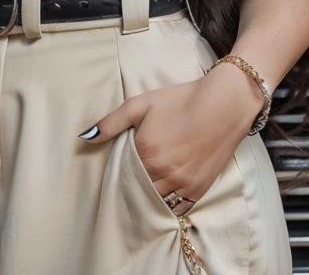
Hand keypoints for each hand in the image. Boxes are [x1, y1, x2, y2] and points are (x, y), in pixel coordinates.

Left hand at [77, 64, 263, 210]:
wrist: (223, 104)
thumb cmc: (180, 100)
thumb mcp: (141, 103)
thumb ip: (112, 122)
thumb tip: (85, 137)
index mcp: (145, 151)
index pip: (122, 174)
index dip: (119, 174)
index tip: (116, 176)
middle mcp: (163, 172)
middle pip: (138, 191)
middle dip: (132, 190)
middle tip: (128, 188)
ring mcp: (183, 184)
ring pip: (157, 202)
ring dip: (149, 199)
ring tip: (144, 192)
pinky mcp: (199, 189)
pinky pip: (178, 208)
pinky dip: (169, 205)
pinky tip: (164, 196)